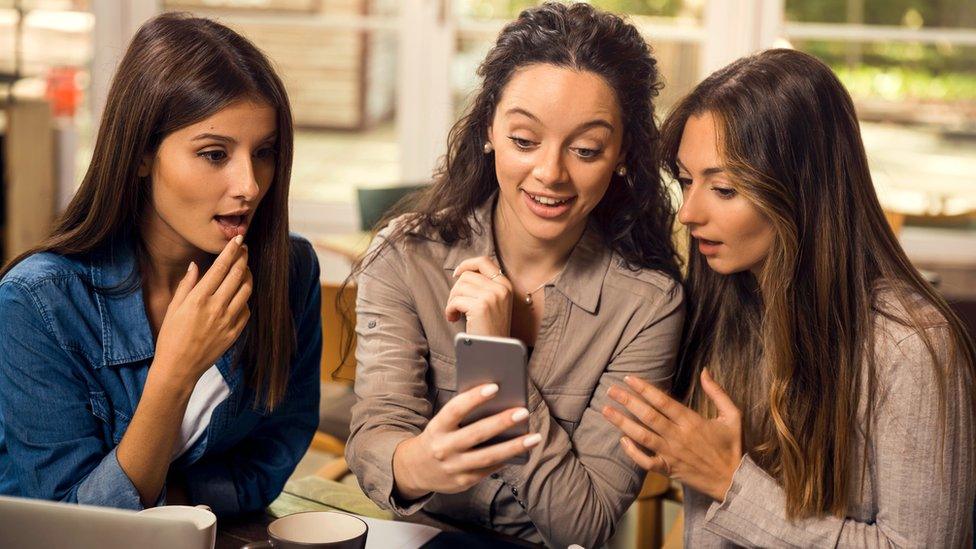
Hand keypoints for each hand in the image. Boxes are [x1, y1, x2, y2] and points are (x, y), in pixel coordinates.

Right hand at [153, 235, 251, 386]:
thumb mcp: (173, 308)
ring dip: (248, 276)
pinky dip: (245, 298)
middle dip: (243, 258)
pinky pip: (246, 309)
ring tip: (244, 268)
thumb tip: (195, 265)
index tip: (239, 239)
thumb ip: (187, 285)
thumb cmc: (171, 336)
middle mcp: (216, 307)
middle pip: (238, 275)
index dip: (232, 250)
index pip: (220, 267)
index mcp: (199, 299)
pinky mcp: (235, 332)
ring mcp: (228, 321)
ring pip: (246, 290)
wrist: (179, 368)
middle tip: (245, 248)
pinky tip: (240, 294)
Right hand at [392, 383, 540, 499]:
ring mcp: (453, 467)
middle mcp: (443, 448)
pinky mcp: (463, 482)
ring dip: (514, 447)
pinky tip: (521, 451)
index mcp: (437, 428)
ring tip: (534, 437)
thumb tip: (497, 403)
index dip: (474, 398)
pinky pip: (489, 469)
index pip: (455, 410)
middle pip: (476, 434)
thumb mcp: (441, 424)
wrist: (415, 469)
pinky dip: (506, 459)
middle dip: (501, 422)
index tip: (495, 387)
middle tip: (523, 411)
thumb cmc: (438, 437)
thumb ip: (462, 416)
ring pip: (488, 456)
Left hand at [445, 256, 512, 336]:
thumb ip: (485, 286)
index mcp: (505, 285)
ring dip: (452, 301)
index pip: (484, 261)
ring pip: (459, 287)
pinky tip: (453, 319)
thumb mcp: (494, 303)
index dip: (467, 264)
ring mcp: (492, 296)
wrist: (496, 351)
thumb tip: (462, 272)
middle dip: (456, 290)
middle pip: (467, 276)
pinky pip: (455, 301)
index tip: (456, 273)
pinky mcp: (481, 307)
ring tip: (455, 314)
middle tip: (455, 306)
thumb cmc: (491, 329)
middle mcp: (501, 288)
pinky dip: (450, 310)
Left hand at [602, 369, 742, 501]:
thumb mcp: (733, 415)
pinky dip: (632, 452)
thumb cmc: (732, 446)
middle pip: (648, 416)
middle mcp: (679, 436)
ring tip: (606, 410)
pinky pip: (646, 462)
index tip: (629, 378)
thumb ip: (718, 392)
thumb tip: (705, 371)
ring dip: (622, 423)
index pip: (663, 401)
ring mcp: (672, 454)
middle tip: (610, 390)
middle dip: (627, 401)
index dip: (644, 388)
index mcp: (692, 421)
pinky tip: (621, 440)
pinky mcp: (669, 470)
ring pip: (642, 436)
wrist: (734, 480)